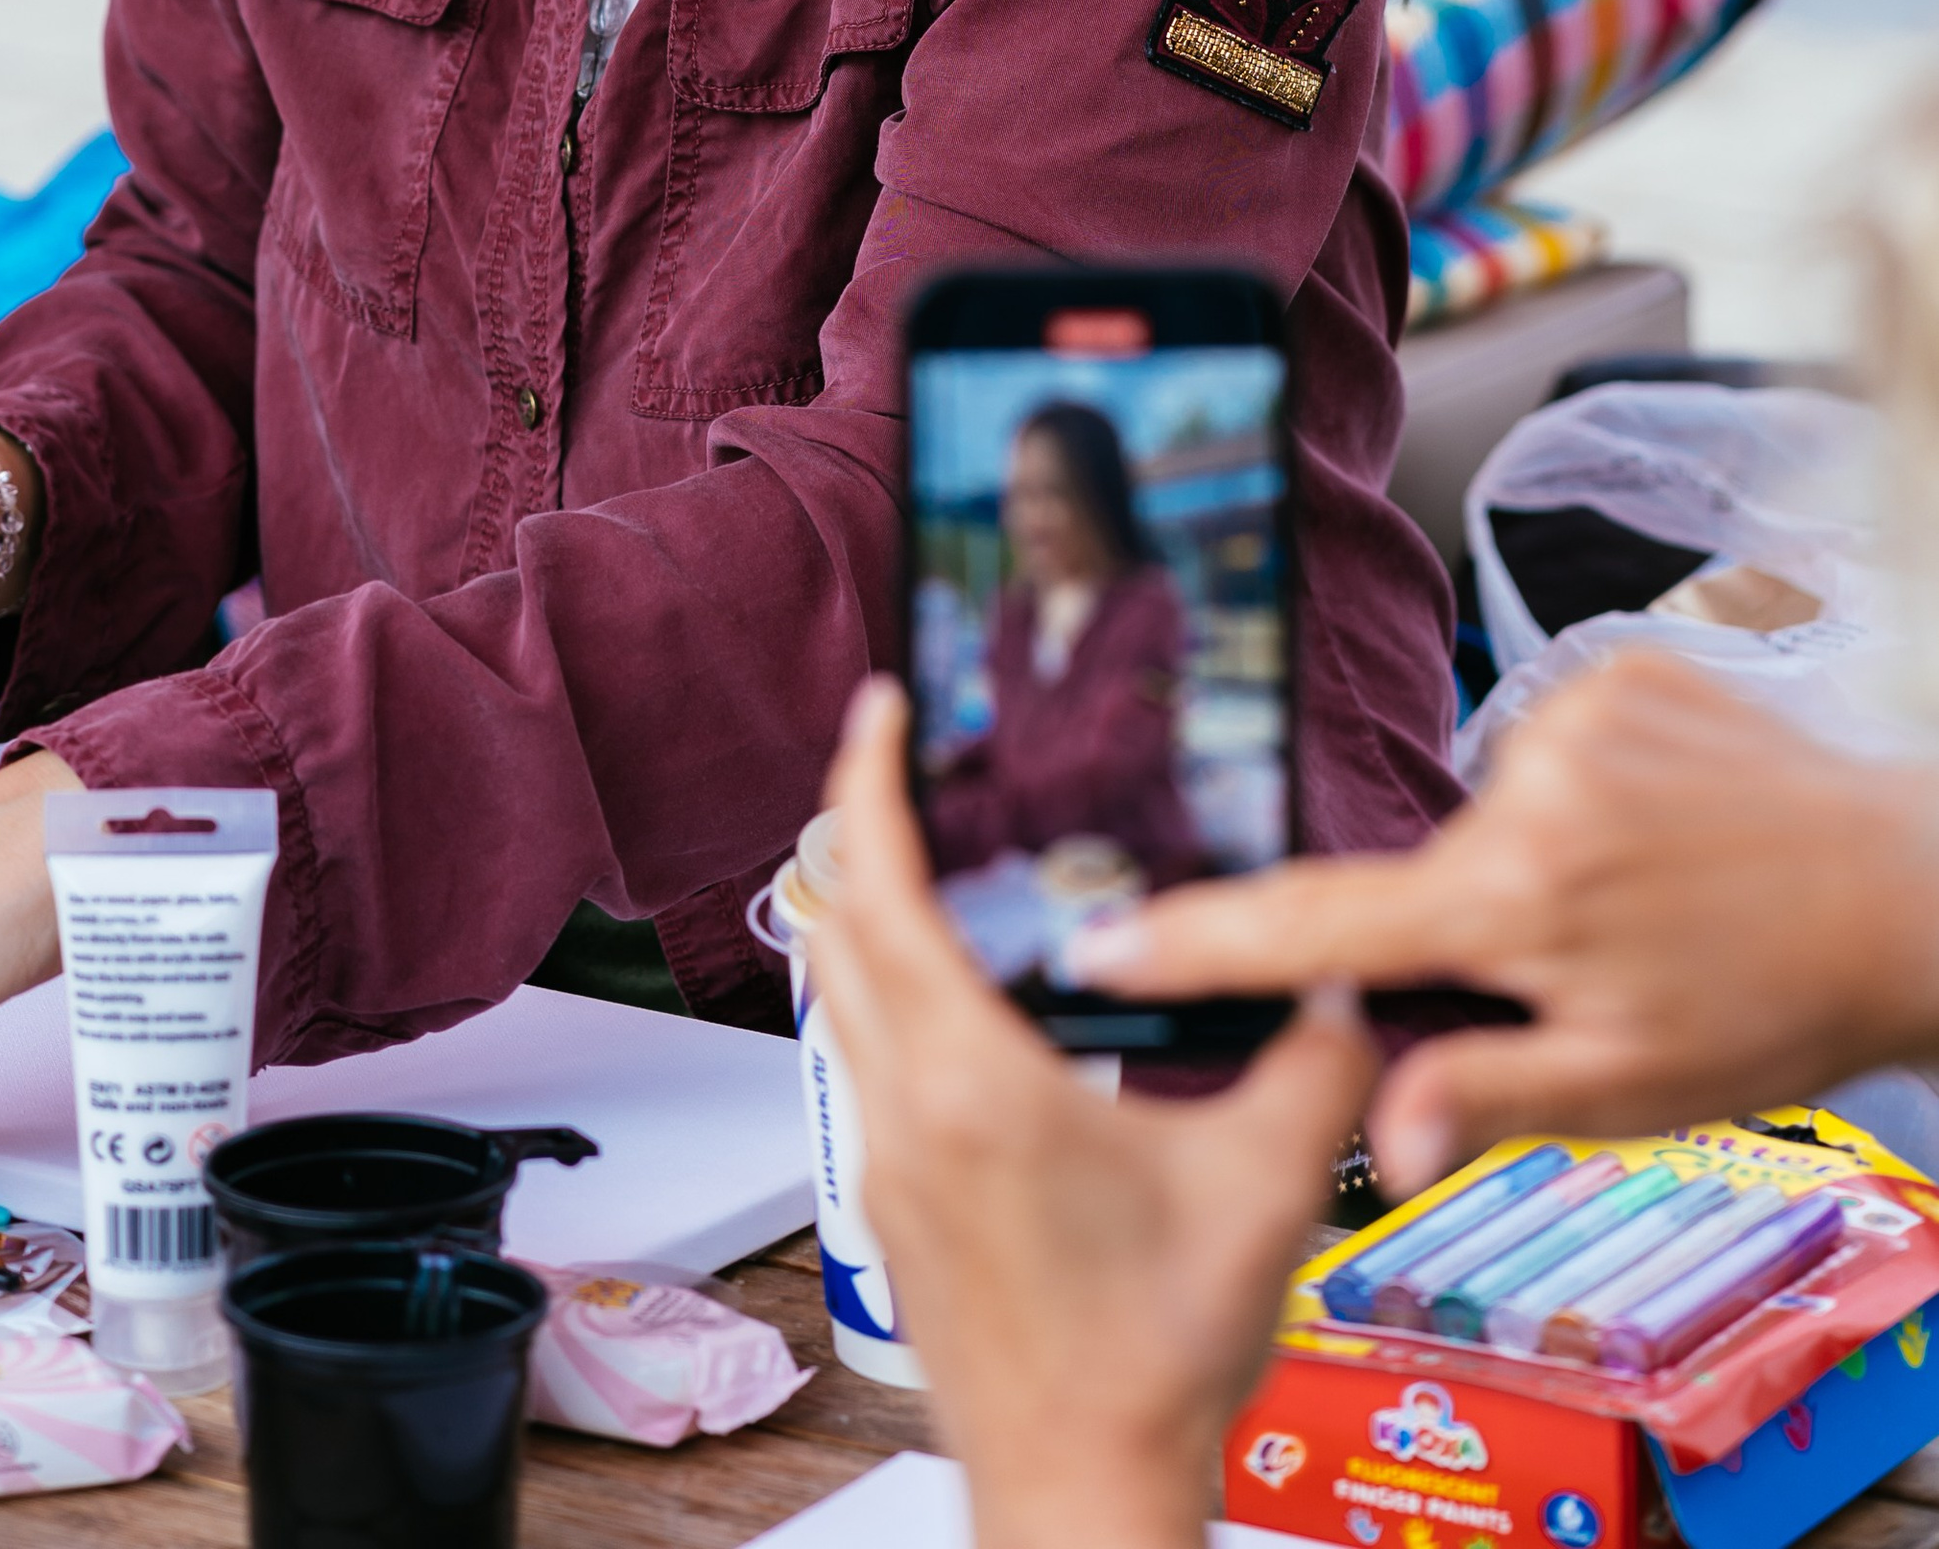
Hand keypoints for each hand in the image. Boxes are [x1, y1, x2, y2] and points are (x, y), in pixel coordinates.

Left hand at [811, 683, 1374, 1548]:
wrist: (1081, 1492)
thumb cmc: (1150, 1360)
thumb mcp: (1263, 1187)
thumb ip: (1317, 1064)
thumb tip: (1344, 980)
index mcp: (970, 1078)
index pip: (881, 886)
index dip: (870, 780)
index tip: (880, 708)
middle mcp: (904, 1108)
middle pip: (833, 925)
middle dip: (856, 828)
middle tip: (904, 763)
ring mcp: (887, 1162)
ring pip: (837, 995)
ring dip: (863, 913)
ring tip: (930, 862)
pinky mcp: (895, 1207)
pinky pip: (862, 1061)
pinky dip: (885, 994)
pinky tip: (958, 1002)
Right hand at [1092, 654, 1938, 1194]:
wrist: (1909, 895)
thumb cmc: (1776, 1006)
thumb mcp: (1628, 1089)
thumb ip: (1485, 1096)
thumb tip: (1376, 1128)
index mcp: (1514, 897)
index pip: (1315, 922)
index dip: (1200, 937)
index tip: (1105, 939)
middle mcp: (1527, 783)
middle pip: (1426, 866)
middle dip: (1468, 920)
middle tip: (1578, 966)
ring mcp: (1574, 707)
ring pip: (1494, 805)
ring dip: (1537, 858)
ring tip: (1644, 901)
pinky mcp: (1618, 664)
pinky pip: (1552, 739)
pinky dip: (1585, 790)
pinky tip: (1664, 830)